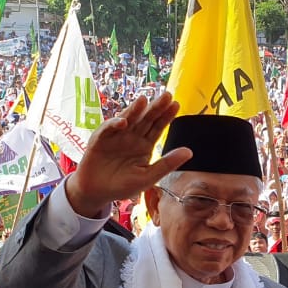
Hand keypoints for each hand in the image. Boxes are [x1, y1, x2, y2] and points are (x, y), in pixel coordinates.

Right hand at [67, 92, 188, 217]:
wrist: (98, 192)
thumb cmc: (122, 185)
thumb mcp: (148, 177)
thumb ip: (167, 164)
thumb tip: (189, 152)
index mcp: (145, 144)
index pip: (158, 127)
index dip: (166, 116)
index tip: (176, 104)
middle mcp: (132, 136)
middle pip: (145, 119)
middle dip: (155, 107)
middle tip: (166, 95)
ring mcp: (116, 136)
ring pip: (127, 119)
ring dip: (135, 110)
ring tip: (144, 100)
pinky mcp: (99, 139)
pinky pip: (107, 129)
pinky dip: (114, 124)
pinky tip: (123, 122)